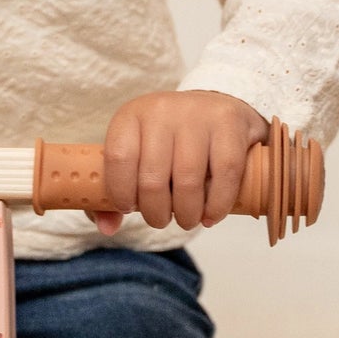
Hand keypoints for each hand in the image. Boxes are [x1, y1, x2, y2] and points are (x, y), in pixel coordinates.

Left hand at [92, 90, 269, 236]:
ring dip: (187, 214)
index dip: (121, 193)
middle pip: (152, 179)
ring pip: (187, 181)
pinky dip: (217, 205)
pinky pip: (224, 174)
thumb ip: (113, 196)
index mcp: (130, 116)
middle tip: (161, 221)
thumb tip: (108, 228)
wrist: (214, 111)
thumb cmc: (167, 145)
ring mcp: (198, 113)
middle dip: (156, 213)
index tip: (129, 208)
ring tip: (187, 220)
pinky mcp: (231, 121)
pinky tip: (211, 215)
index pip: (118, 159)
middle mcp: (162, 109)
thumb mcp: (135, 160)